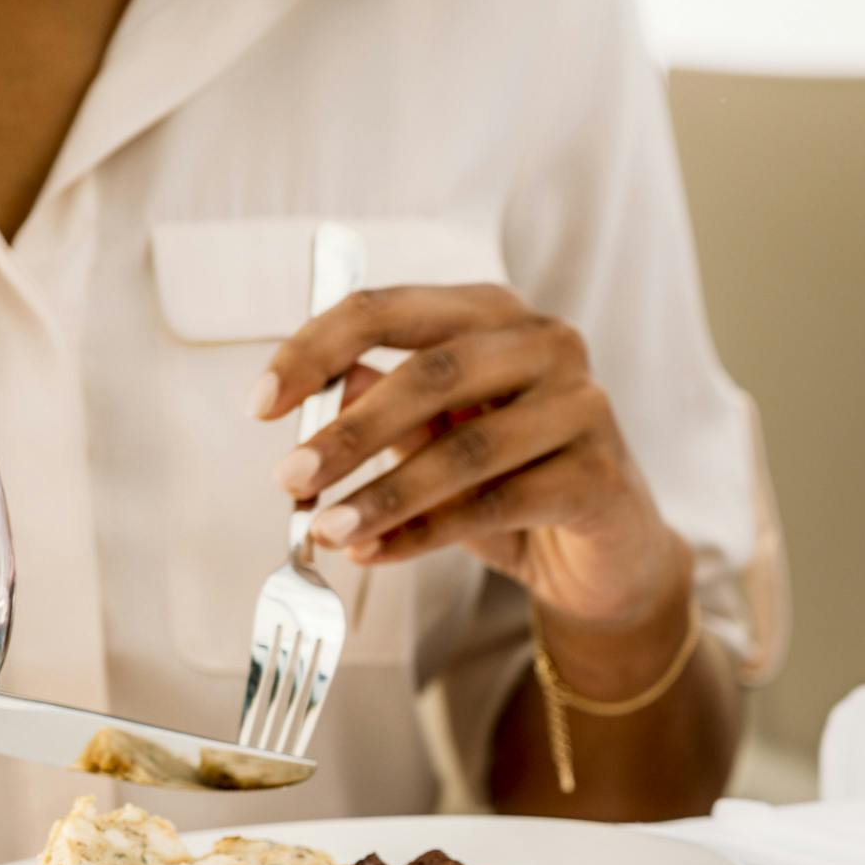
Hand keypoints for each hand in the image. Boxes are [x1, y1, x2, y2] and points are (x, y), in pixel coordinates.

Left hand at [255, 284, 691, 627]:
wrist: (605, 554)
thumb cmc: (511, 482)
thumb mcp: (431, 438)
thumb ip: (379, 408)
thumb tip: (309, 398)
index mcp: (493, 314)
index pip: (388, 310)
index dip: (314, 351)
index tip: (260, 404)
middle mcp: (547, 344)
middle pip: (430, 374)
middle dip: (349, 431)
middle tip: (289, 477)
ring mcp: (584, 407)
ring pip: (467, 449)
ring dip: (385, 494)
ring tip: (327, 530)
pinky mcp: (599, 477)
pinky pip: (498, 505)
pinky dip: (427, 534)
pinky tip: (377, 552)